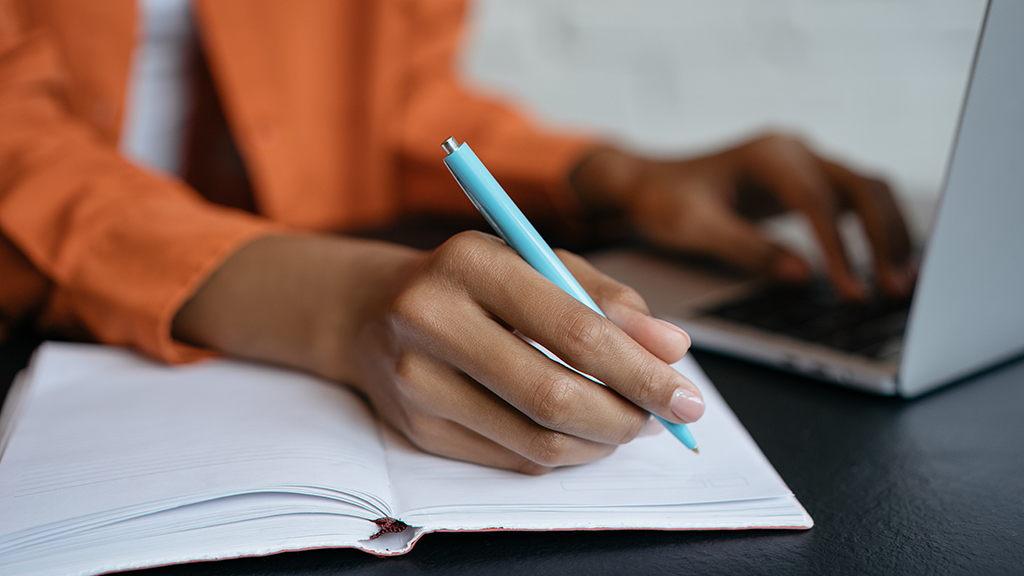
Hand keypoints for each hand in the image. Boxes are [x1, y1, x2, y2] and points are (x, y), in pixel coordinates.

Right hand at [173, 232, 701, 473]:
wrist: (371, 310)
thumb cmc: (472, 280)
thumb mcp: (537, 261)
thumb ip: (607, 297)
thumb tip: (671, 348)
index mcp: (471, 262)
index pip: (573, 329)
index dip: (641, 371)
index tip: (686, 394)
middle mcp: (432, 320)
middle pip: (554, 395)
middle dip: (628, 417)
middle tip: (665, 419)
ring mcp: (416, 382)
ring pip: (536, 439)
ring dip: (601, 442)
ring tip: (628, 423)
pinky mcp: (416, 429)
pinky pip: (513, 458)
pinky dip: (564, 453)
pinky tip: (581, 433)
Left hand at [570, 133, 913, 299]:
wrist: (647, 183)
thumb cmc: (663, 200)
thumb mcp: (693, 227)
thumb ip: (746, 248)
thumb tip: (801, 274)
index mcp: (768, 154)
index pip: (817, 200)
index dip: (839, 247)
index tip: (850, 289)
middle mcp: (794, 150)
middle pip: (862, 186)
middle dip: (885, 238)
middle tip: (896, 288)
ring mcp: (805, 163)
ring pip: (868, 190)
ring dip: (890, 234)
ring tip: (901, 283)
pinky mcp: (807, 182)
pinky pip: (855, 202)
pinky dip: (875, 232)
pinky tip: (885, 267)